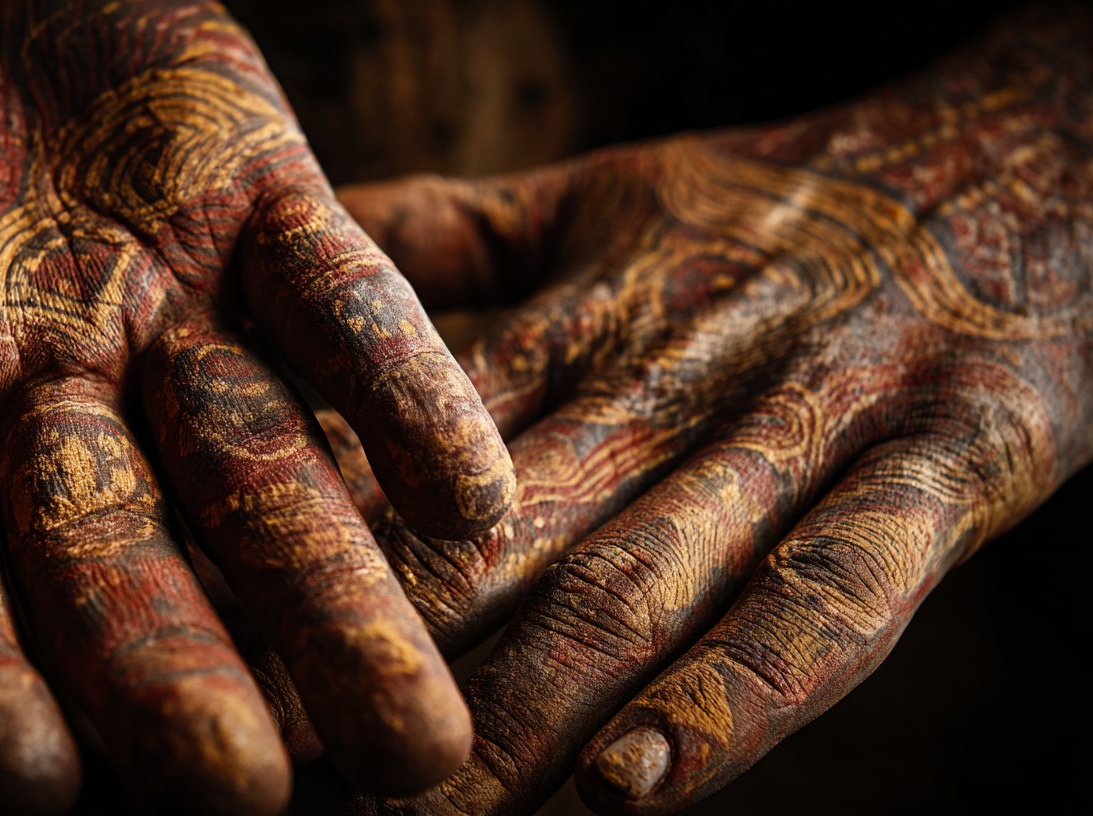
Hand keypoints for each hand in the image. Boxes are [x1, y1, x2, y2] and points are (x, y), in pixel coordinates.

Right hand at [0, 1, 514, 811]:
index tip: (24, 790)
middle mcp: (48, 379)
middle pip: (114, 547)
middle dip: (174, 667)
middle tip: (247, 800)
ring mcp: (168, 297)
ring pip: (257, 460)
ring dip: (333, 590)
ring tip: (414, 733)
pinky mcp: (270, 201)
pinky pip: (354, 306)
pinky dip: (413, 398)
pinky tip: (471, 510)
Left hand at [254, 6, 1091, 813]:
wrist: (1028, 159)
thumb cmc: (790, 203)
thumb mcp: (609, 195)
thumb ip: (458, 234)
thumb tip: (304, 249)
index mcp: (595, 309)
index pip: (428, 436)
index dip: (318, 536)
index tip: (216, 629)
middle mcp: (686, 372)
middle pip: (514, 526)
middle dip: (392, 651)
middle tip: (282, 758)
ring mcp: (821, 426)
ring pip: (649, 578)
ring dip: (527, 708)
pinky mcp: (954, 468)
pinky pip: (836, 598)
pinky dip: (737, 697)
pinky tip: (631, 795)